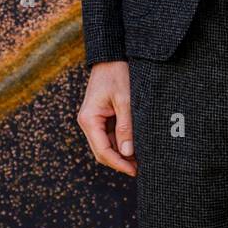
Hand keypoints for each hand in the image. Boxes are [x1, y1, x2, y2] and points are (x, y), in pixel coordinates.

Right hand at [77, 61, 136, 175]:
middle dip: (120, 161)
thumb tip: (128, 152)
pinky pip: (108, 135)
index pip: (102, 151)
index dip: (118, 163)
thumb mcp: (125, 100)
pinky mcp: (100, 116)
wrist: (111, 56)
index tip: (134, 171)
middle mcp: (87, 122)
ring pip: (105, 144)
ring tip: (140, 158)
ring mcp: (93, 120)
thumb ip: (126, 126)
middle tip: (140, 168)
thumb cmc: (117, 74)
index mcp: (89, 119)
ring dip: (121, 152)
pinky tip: (134, 144)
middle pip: (102, 151)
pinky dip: (120, 141)